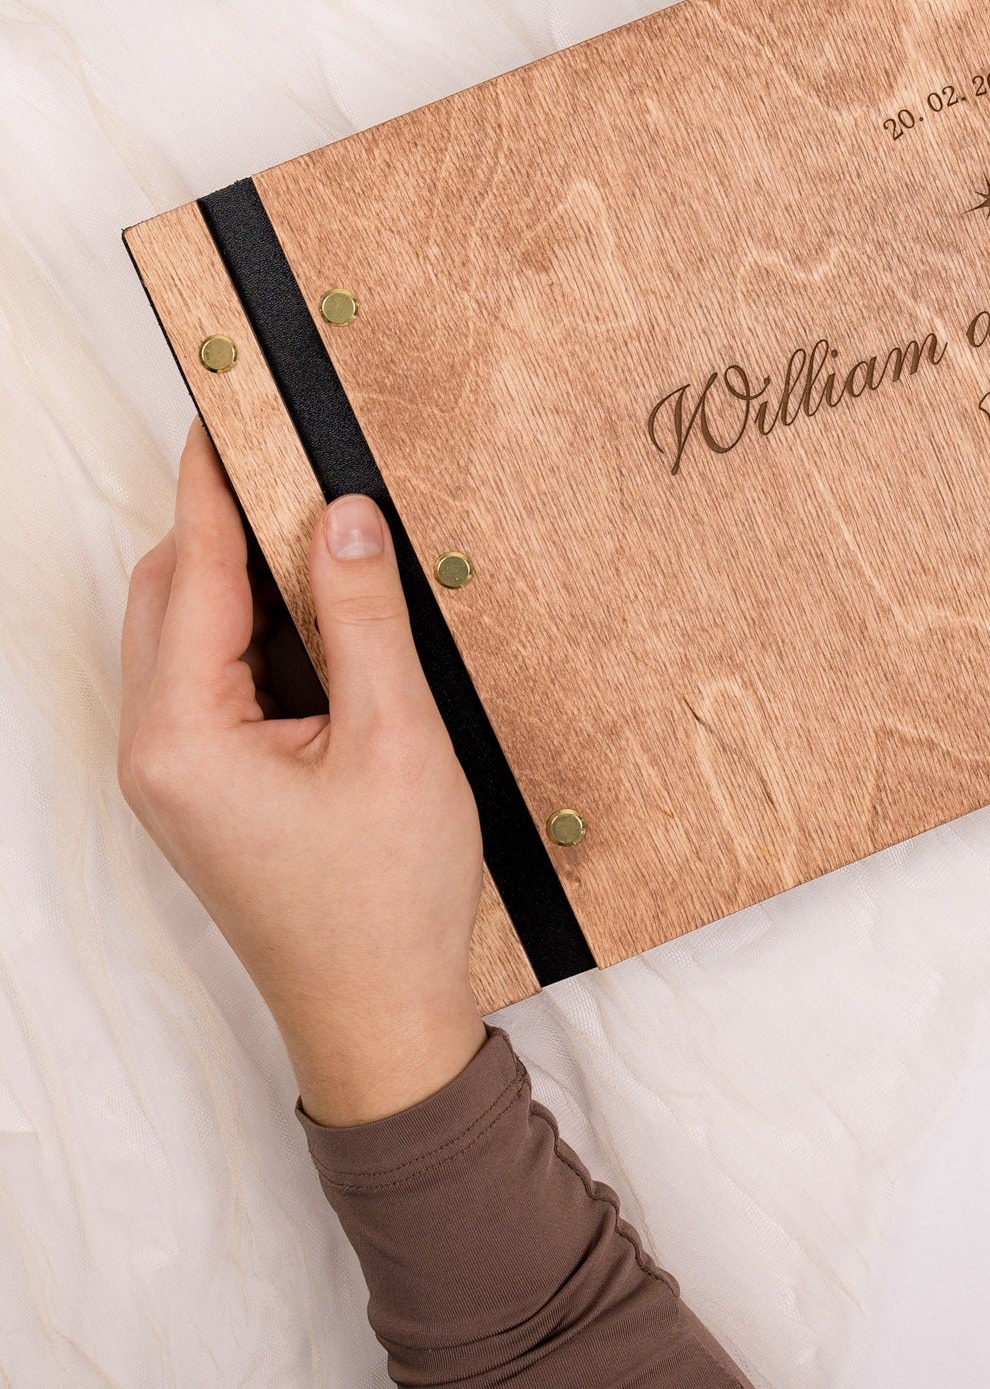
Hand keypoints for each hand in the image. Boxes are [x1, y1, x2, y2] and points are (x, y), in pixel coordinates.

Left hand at [120, 423, 486, 1125]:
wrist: (380, 1019)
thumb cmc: (387, 897)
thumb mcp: (396, 739)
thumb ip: (366, 618)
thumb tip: (345, 516)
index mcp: (183, 737)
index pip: (191, 573)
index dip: (212, 484)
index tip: (226, 409)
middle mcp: (155, 752)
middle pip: (166, 596)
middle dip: (223, 524)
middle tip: (293, 462)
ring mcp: (175, 776)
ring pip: (185, 636)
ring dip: (241, 578)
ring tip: (317, 531)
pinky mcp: (206, 790)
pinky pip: (211, 679)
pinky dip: (254, 630)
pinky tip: (319, 616)